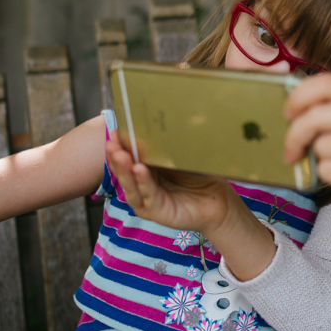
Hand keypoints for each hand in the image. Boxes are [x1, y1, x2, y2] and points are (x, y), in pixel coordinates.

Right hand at [106, 131, 237, 233]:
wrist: (218, 202)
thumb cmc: (200, 178)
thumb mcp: (181, 157)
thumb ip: (168, 146)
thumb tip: (159, 119)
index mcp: (146, 170)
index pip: (128, 157)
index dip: (120, 144)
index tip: (116, 129)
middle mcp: (141, 185)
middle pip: (124, 170)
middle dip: (116, 155)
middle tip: (112, 141)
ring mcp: (146, 200)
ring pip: (130, 184)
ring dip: (124, 168)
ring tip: (120, 154)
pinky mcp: (155, 211)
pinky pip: (147, 195)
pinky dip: (142, 182)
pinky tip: (139, 169)